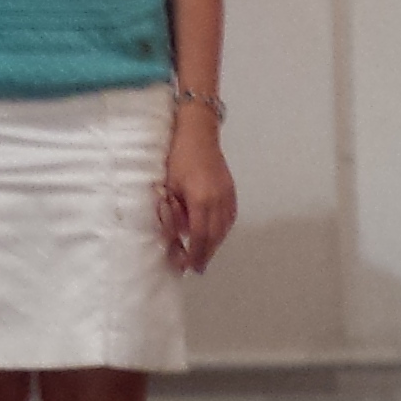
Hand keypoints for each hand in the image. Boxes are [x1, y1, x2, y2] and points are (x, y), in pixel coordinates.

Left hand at [156, 111, 235, 273]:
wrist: (198, 132)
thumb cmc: (177, 156)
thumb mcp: (168, 186)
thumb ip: (172, 212)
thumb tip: (174, 236)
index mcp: (201, 200)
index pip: (199, 236)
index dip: (195, 254)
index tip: (189, 267)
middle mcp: (218, 201)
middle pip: (215, 236)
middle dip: (206, 254)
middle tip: (197, 268)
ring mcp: (228, 195)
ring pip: (224, 229)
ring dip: (214, 244)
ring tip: (205, 254)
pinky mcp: (231, 190)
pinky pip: (229, 217)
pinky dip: (222, 230)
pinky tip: (215, 235)